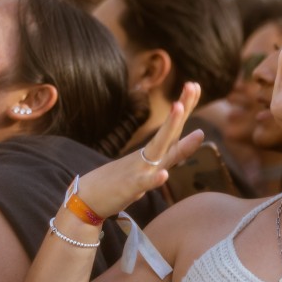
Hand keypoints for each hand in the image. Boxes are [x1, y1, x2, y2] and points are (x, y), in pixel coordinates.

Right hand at [78, 82, 203, 216]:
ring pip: (158, 148)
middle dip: (182, 108)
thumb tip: (188, 146)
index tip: (194, 85)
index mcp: (154, 153)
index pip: (174, 128)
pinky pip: (143, 182)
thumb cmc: (119, 183)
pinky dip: (154, 179)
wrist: (86, 197)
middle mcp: (148, 157)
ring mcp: (139, 169)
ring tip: (178, 107)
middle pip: (170, 131)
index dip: (185, 108)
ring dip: (169, 128)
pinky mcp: (130, 187)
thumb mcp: (148, 169)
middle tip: (192, 85)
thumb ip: (168, 157)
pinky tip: (164, 175)